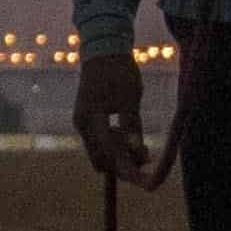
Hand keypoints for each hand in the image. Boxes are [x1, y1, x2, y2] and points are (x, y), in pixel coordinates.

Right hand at [78, 35, 166, 188]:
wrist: (103, 49)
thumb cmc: (119, 71)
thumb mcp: (130, 99)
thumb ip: (132, 127)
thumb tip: (137, 152)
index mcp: (91, 120)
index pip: (109, 156)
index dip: (128, 171)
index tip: (146, 182)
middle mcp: (82, 125)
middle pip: (102, 160)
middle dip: (124, 165)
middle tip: (147, 157)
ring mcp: (82, 123)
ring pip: (101, 153)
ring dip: (121, 155)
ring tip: (143, 146)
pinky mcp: (87, 119)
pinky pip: (100, 142)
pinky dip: (115, 146)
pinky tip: (130, 137)